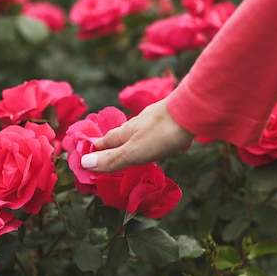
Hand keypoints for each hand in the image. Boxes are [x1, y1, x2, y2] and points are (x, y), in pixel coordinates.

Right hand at [80, 99, 194, 171]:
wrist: (191, 112)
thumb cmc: (161, 134)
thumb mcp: (133, 152)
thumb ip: (112, 159)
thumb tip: (84, 163)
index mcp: (125, 132)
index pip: (104, 142)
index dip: (94, 151)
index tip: (86, 159)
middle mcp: (136, 123)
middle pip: (120, 136)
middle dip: (112, 146)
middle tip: (106, 158)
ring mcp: (153, 119)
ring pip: (137, 132)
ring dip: (131, 142)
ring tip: (131, 151)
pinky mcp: (169, 119)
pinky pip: (153, 131)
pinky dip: (149, 139)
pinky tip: (156, 142)